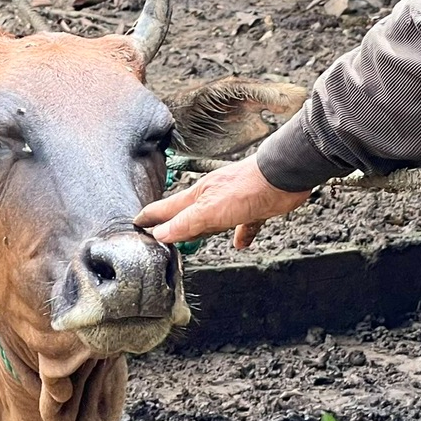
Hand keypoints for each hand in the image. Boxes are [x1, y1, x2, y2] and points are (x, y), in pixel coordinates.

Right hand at [136, 157, 311, 249]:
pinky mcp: (254, 208)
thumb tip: (160, 234)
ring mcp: (233, 202)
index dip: (151, 217)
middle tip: (160, 234)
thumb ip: (184, 223)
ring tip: (197, 239)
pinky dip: (241, 233)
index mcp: (198, 196)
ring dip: (205, 230)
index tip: (137, 223)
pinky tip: (241, 242)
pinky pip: (244, 224)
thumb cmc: (246, 189)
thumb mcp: (208, 211)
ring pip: (214, 219)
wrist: (283, 177)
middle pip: (188, 214)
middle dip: (174, 224)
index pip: (167, 208)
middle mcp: (213, 197)